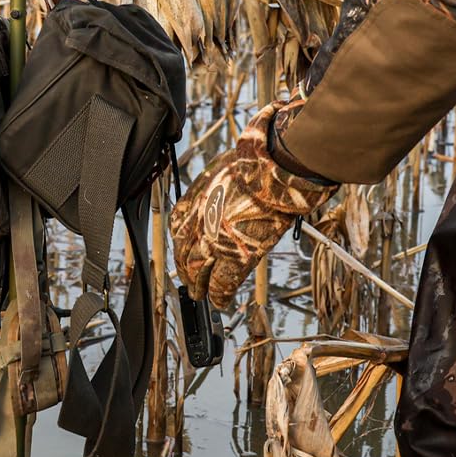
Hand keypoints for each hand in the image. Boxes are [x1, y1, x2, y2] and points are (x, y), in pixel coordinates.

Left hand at [170, 102, 333, 308]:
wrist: (278, 167)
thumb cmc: (265, 156)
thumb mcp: (237, 157)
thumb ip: (231, 169)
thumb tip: (246, 154)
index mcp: (199, 193)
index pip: (178, 222)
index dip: (180, 238)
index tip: (183, 246)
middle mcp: (200, 217)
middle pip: (183, 249)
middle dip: (185, 267)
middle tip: (188, 280)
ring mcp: (214, 237)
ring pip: (197, 270)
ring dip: (197, 285)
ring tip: (200, 295)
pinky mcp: (235, 253)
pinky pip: (221, 282)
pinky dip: (218, 294)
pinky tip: (219, 301)